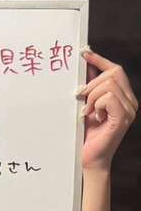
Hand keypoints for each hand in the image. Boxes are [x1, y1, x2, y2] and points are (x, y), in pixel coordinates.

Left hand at [77, 50, 138, 170]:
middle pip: (113, 72)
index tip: (84, 52)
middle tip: (80, 97)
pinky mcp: (123, 118)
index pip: (115, 69)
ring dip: (92, 97)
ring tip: (87, 112)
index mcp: (123, 97)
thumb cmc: (88, 133)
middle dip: (92, 82)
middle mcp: (130, 102)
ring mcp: (129, 110)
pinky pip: (109, 98)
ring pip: (109, 84)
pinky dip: (96, 105)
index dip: (99, 59)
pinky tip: (92, 117)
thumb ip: (89, 87)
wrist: (90, 158)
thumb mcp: (87, 105)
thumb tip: (84, 66)